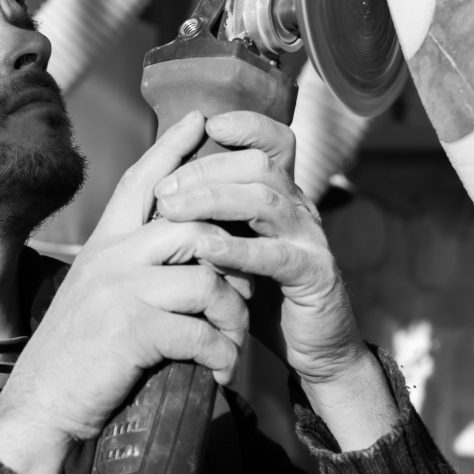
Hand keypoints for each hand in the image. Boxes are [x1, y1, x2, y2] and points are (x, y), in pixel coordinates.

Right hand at [0, 112, 250, 473]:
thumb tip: (176, 252)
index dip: (172, 148)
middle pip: (192, 224)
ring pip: (207, 278)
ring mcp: (121, 290)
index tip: (200, 118)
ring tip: (230, 342)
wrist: (41, 405)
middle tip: (242, 292)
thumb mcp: (94, 292)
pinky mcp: (133, 330)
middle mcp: (111, 256)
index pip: (141, 181)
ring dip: (231, 316)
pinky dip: (219, 355)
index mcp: (103, 244)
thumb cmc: (73, 354)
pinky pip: (200, 331)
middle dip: (230, 258)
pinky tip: (218, 370)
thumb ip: (127, 265)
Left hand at [151, 111, 399, 448]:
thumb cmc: (264, 296)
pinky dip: (238, 250)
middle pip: (260, 165)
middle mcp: (300, 208)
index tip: (204, 123)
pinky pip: (276, 255)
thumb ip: (212, 219)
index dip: (246, 125)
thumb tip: (158, 186)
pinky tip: (205, 250)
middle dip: (207, 170)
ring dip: (214, 201)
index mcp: (281, 196)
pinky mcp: (315, 275)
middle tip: (164, 190)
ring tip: (172, 211)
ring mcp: (310, 240)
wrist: (312, 349)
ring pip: (266, 200)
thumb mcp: (235, 249)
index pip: (274, 141)